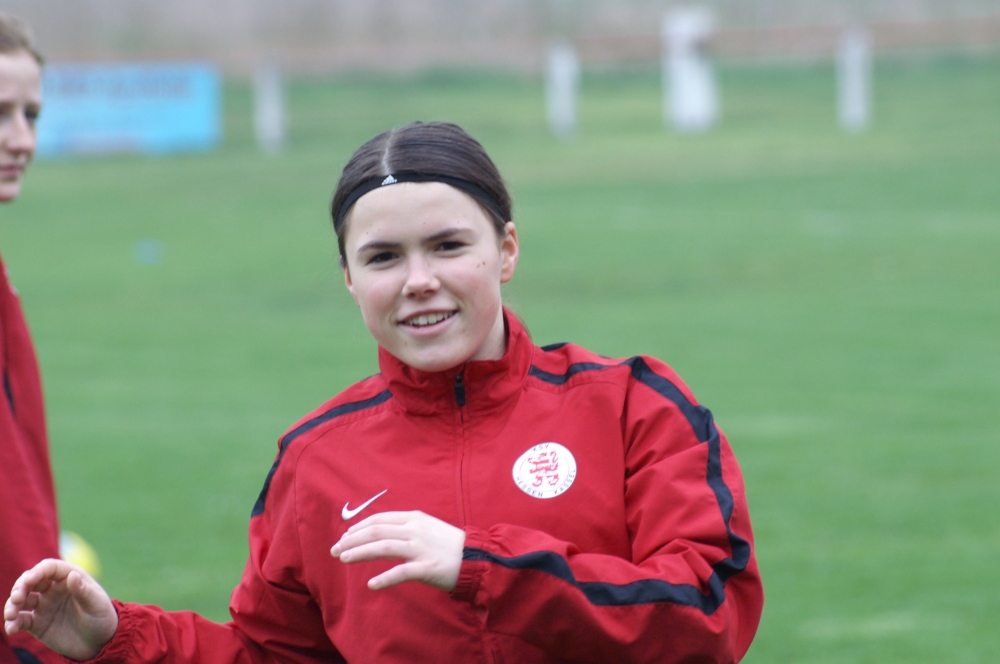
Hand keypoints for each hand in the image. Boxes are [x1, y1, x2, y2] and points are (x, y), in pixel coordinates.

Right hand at [4, 559, 117, 660]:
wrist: (99, 642)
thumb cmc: (102, 618)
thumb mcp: (97, 604)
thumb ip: (84, 591)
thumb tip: (71, 575)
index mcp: (69, 578)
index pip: (49, 568)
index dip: (38, 572)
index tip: (29, 580)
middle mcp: (53, 589)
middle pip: (30, 581)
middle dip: (20, 587)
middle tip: (18, 598)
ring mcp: (43, 605)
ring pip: (21, 600)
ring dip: (12, 605)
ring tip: (11, 615)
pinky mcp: (37, 623)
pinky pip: (20, 619)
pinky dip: (12, 622)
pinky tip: (11, 629)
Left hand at [331, 511, 465, 591]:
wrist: (476, 557)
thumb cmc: (449, 544)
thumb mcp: (426, 527)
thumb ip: (405, 528)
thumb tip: (380, 533)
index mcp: (413, 518)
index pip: (379, 519)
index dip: (359, 527)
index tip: (345, 536)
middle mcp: (414, 530)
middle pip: (376, 531)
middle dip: (352, 540)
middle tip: (335, 549)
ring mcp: (421, 548)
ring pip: (383, 547)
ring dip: (360, 553)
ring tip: (344, 559)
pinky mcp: (427, 567)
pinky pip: (401, 572)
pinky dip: (384, 578)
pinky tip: (371, 584)